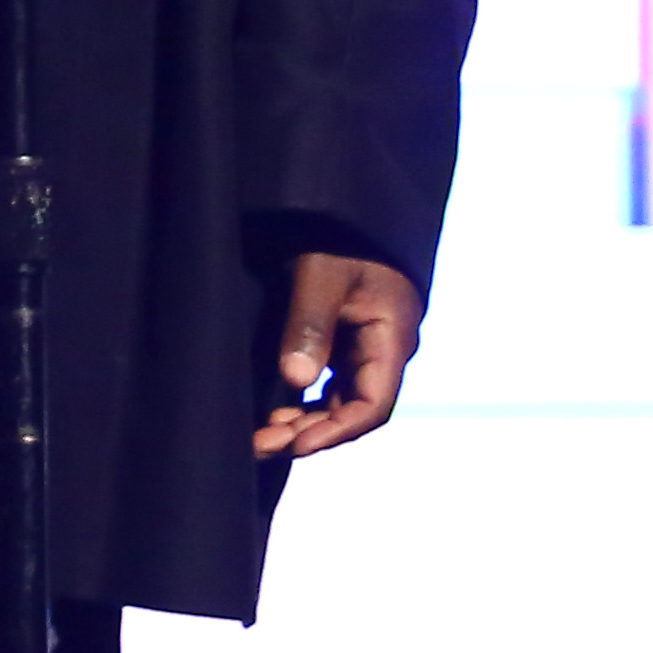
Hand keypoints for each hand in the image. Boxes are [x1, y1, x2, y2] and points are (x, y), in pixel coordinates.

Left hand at [255, 252, 415, 458]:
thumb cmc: (337, 237)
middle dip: (309, 432)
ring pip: (337, 401)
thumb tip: (296, 379)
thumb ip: (309, 324)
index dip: (335, 432)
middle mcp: (383, 350)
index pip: (373, 405)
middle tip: (260, 445)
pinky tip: (272, 413)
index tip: (295, 446)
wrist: (338, 207)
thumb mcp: (321, 275)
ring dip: (302, 421)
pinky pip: (326, 384)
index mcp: (392, 339)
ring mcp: (363, 346)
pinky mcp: (342, 339)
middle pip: (353, 410)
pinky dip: (300, 401)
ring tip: (260, 436)